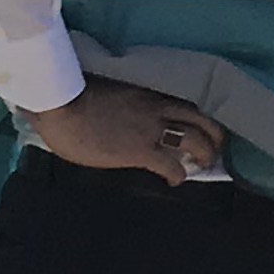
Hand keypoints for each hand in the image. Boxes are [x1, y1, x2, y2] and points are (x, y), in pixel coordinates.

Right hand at [29, 79, 216, 184]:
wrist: (59, 105)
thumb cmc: (69, 95)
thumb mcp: (104, 92)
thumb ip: (117, 101)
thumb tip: (113, 109)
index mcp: (146, 93)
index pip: (182, 102)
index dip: (194, 116)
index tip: (196, 125)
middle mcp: (156, 108)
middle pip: (199, 118)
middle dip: (213, 134)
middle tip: (214, 146)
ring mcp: (150, 129)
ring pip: (195, 139)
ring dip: (205, 153)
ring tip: (205, 164)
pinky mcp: (141, 151)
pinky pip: (171, 165)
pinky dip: (178, 175)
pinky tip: (175, 181)